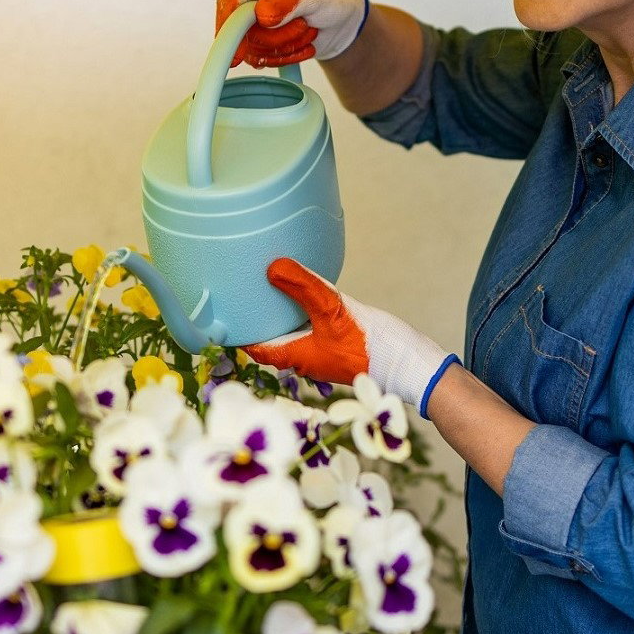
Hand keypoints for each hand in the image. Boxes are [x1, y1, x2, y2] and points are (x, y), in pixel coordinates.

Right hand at [215, 0, 368, 67]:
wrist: (339, 18)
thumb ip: (285, 1)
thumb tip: (261, 17)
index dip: (230, 25)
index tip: (238, 52)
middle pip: (240, 30)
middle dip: (276, 36)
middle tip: (303, 25)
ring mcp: (250, 19)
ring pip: (252, 48)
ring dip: (286, 46)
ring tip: (307, 31)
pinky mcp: (256, 40)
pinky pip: (261, 59)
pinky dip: (286, 56)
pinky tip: (303, 45)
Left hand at [243, 258, 456, 414]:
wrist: (410, 364)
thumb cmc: (373, 347)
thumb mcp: (334, 310)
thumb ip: (303, 288)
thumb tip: (273, 268)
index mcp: (296, 357)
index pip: (254, 347)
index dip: (236, 331)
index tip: (222, 312)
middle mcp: (305, 359)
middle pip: (270, 340)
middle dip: (256, 320)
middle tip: (242, 293)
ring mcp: (322, 354)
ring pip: (290, 334)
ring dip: (279, 316)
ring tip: (268, 289)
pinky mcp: (338, 346)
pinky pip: (310, 330)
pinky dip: (301, 314)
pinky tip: (305, 296)